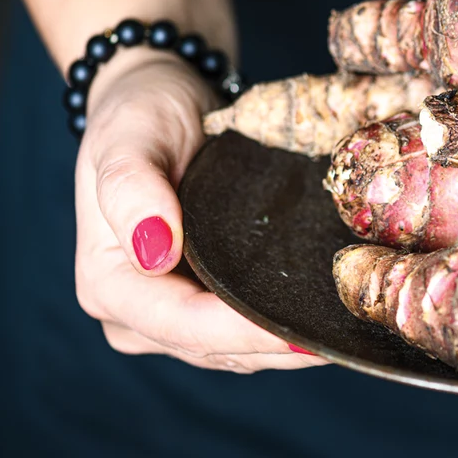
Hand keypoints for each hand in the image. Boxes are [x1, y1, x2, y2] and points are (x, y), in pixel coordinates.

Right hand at [74, 51, 325, 372]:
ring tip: (348, 333)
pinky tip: (329, 320)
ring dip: (290, 349)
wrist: (157, 104)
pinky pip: (247, 335)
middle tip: (345, 335)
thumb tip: (155, 251)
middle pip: (215, 349)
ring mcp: (170, 318)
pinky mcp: (204, 308)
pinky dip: (285, 331)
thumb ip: (132, 190)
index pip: (183, 325)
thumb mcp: (128, 138)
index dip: (242, 333)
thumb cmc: (141, 116)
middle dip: (279, 347)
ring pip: (238, 353)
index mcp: (108, 285)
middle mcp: (135, 315)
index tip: (300, 330)